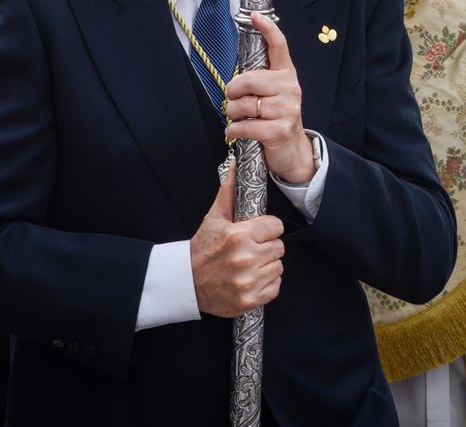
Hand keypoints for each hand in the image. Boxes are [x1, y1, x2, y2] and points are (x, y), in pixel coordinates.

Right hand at [190, 160, 284, 317]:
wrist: (186, 283)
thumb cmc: (201, 250)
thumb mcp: (213, 218)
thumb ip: (228, 192)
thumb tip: (235, 166)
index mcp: (238, 236)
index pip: (276, 226)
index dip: (268, 228)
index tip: (258, 232)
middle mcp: (245, 258)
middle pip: (279, 247)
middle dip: (267, 247)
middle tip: (251, 249)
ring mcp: (248, 281)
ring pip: (278, 267)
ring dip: (267, 266)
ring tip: (249, 264)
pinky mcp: (250, 299)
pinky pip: (275, 287)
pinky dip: (266, 284)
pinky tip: (251, 279)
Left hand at [225, 12, 316, 183]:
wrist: (292, 150)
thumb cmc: (275, 117)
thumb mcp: (272, 94)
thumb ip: (259, 79)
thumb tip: (235, 73)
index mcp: (286, 74)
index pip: (279, 46)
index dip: (267, 29)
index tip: (254, 16)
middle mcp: (290, 88)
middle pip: (250, 80)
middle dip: (232, 91)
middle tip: (231, 99)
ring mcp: (287, 109)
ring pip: (244, 105)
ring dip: (232, 113)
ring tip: (236, 117)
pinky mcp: (280, 130)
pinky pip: (246, 126)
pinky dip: (234, 130)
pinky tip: (235, 131)